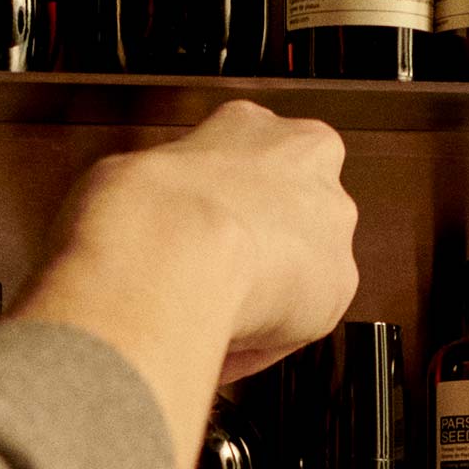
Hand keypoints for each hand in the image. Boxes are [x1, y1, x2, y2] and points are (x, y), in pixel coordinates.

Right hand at [15, 101, 358, 468]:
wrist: (169, 255)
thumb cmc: (139, 211)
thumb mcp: (127, 178)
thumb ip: (159, 194)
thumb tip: (136, 222)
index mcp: (249, 124)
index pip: (246, 160)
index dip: (216, 202)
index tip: (195, 227)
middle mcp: (305, 165)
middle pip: (291, 208)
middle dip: (258, 245)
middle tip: (211, 277)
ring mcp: (329, 224)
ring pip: (304, 265)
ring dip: (267, 292)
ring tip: (212, 318)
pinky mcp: (340, 283)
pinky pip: (298, 320)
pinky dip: (264, 338)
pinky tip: (221, 344)